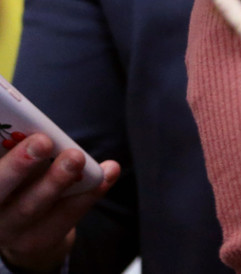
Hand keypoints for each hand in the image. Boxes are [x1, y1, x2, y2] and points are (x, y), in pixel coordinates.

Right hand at [0, 136, 118, 271]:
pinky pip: (66, 215)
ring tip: (76, 157)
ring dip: (56, 180)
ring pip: (32, 206)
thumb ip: (16, 150)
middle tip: (43, 142)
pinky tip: (108, 172)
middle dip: (19, 165)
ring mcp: (12, 229)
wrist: (24, 232)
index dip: (4, 158)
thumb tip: (35, 123)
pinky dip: (89, 193)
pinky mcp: (39, 239)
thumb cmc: (19, 182)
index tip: (12, 130)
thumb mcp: (13, 169)